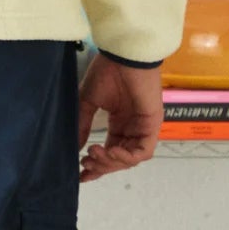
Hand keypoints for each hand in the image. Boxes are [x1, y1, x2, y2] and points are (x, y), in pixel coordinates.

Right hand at [77, 53, 162, 181]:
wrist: (123, 55)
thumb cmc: (108, 72)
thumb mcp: (89, 102)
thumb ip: (83, 125)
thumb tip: (76, 148)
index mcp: (120, 122)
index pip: (110, 152)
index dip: (97, 166)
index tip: (81, 174)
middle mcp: (133, 128)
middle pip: (119, 159)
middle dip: (101, 165)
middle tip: (85, 163)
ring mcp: (144, 127)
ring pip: (130, 159)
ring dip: (111, 162)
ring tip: (95, 154)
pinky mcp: (153, 125)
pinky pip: (142, 152)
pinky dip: (126, 157)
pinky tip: (110, 151)